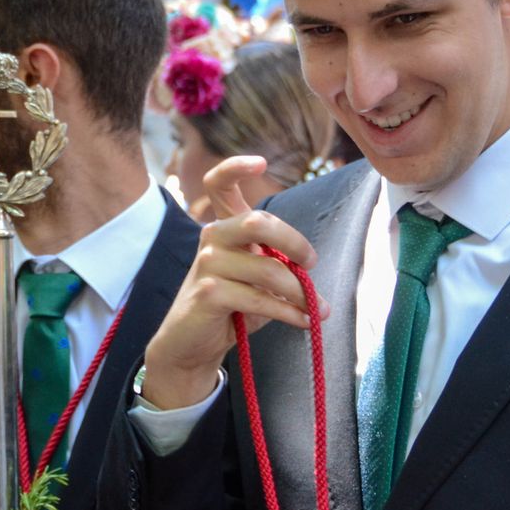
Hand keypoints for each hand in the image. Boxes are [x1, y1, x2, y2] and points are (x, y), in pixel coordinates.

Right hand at [142, 156, 323, 409]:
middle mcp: (212, 238)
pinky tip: (303, 321)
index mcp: (223, 229)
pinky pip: (261, 299)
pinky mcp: (209, 293)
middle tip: (310, 264)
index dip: (236, 167)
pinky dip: (290, 313)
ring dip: (299, 293)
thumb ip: (279, 271)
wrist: (191, 346)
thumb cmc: (229, 308)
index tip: (261, 164)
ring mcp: (207, 265)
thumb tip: (317, 288)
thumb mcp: (256, 282)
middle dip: (294, 243)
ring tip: (315, 309)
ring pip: (268, 270)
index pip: (218, 184)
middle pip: (258, 222)